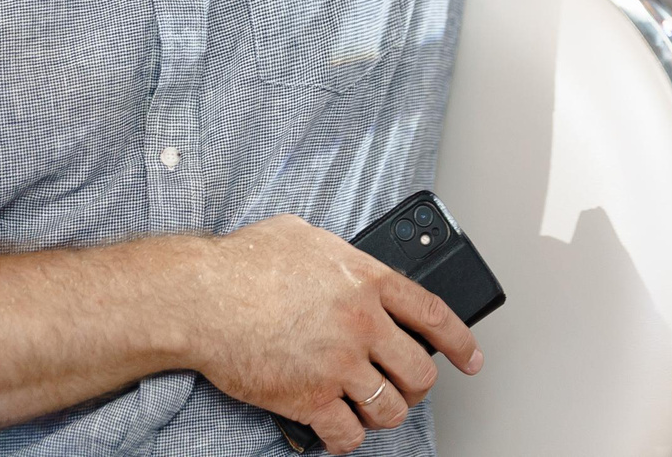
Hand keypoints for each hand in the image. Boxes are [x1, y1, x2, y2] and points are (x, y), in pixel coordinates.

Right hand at [185, 215, 480, 452]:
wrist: (201, 297)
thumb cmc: (242, 262)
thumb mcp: (303, 235)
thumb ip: (338, 255)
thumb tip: (346, 267)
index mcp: (367, 280)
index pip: (435, 314)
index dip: (460, 341)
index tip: (470, 359)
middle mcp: (362, 323)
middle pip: (419, 372)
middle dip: (417, 386)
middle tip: (404, 387)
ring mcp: (339, 365)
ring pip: (390, 409)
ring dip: (384, 414)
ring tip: (370, 408)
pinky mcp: (311, 399)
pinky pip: (347, 435)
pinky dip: (346, 440)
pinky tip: (338, 432)